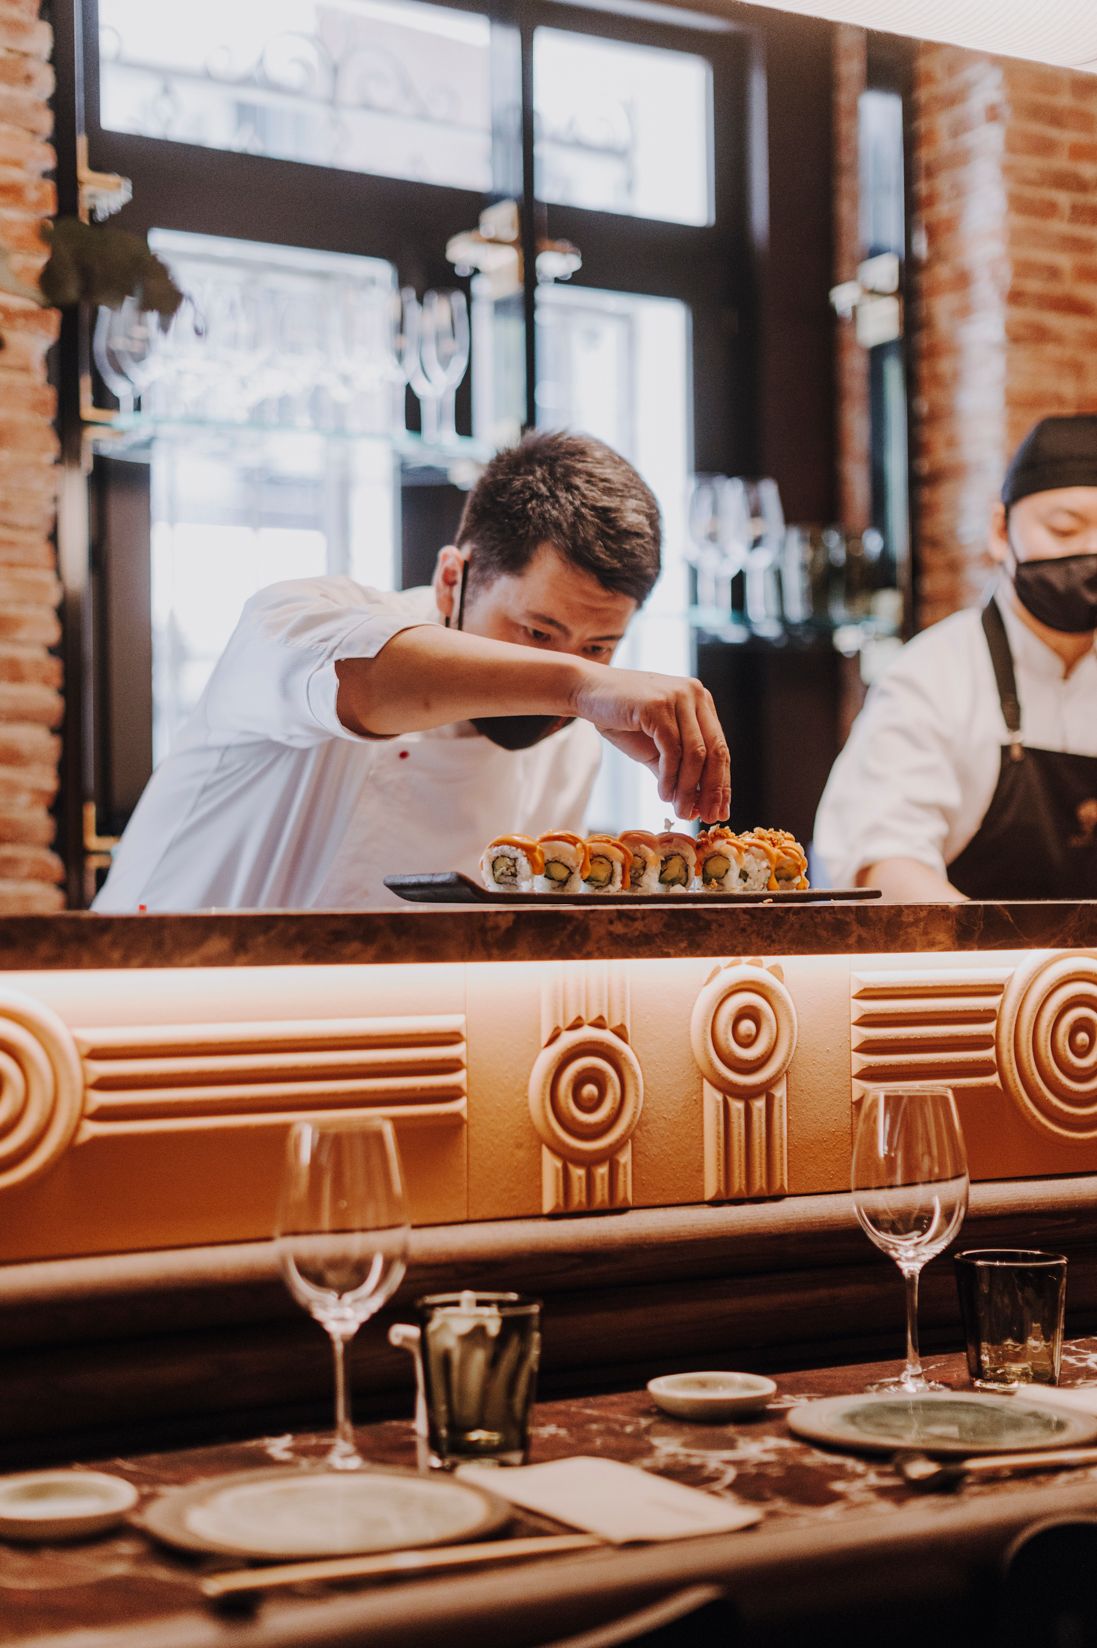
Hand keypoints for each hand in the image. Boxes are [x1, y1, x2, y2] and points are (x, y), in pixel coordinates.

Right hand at [571, 664, 730, 821]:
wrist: (586, 691)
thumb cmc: (622, 718)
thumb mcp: (654, 747)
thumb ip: (676, 769)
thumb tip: (695, 804)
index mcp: (700, 702)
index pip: (720, 748)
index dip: (721, 784)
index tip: (719, 812)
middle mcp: (695, 695)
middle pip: (715, 751)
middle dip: (712, 789)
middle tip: (707, 817)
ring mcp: (678, 697)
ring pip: (695, 753)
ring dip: (689, 788)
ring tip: (682, 811)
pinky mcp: (658, 705)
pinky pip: (672, 749)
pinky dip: (670, 777)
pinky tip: (664, 794)